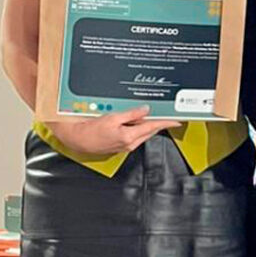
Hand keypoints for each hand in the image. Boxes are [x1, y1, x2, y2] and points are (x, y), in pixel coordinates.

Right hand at [45, 105, 181, 155]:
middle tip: (169, 115)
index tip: (177, 120)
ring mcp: (125, 146)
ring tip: (155, 115)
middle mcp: (129, 144)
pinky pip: (134, 135)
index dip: (166, 123)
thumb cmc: (91, 130)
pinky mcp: (120, 145)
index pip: (153, 127)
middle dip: (160, 123)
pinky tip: (138, 121)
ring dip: (149, 125)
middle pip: (150, 131)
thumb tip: (145, 110)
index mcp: (129, 136)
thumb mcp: (112, 117)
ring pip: (143, 133)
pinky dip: (139, 128)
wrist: (78, 139)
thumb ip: (131, 114)